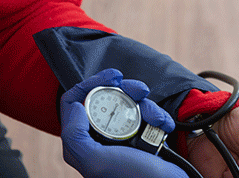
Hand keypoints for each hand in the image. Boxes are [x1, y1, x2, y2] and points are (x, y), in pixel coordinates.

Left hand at [60, 68, 187, 177]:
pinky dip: (159, 117)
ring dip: (147, 106)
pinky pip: (149, 114)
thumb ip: (75, 136)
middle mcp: (100, 137)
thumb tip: (74, 106)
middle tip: (140, 90)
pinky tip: (164, 126)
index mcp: (83, 143)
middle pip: (105, 98)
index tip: (112, 77)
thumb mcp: (95, 161)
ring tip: (156, 118)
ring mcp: (122, 135)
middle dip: (126, 90)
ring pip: (129, 103)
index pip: (75, 102)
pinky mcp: (143, 135)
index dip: (91, 84)